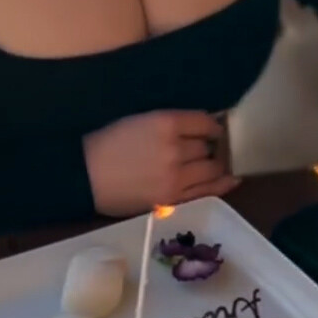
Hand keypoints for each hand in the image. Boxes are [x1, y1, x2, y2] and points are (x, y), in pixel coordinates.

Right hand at [84, 110, 237, 216]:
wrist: (86, 175)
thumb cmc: (109, 141)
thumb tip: (201, 123)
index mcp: (165, 123)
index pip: (204, 121)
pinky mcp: (173, 199)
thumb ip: (171, 121)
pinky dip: (222, 184)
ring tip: (209, 163)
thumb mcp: (140, 118)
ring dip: (213, 164)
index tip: (211, 128)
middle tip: (202, 148)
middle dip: (207, 146)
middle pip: (208, 146)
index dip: (211, 125)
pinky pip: (207, 191)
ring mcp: (176, 177)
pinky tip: (231, 179)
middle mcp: (176, 149)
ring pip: (211, 168)